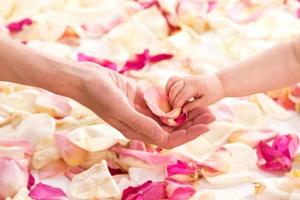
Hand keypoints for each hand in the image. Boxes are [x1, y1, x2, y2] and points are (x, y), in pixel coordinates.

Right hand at [80, 63, 214, 148]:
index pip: (168, 139)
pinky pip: (161, 103)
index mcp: (136, 131)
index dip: (188, 135)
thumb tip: (164, 138)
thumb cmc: (99, 94)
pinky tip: (187, 97)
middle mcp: (141, 123)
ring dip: (186, 112)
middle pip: (172, 128)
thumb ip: (141, 123)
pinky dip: (174, 101)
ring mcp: (141, 111)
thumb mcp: (120, 109)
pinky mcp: (141, 98)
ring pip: (169, 116)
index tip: (205, 126)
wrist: (87, 79)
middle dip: (192, 123)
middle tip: (211, 114)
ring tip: (204, 106)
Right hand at [166, 74, 224, 112]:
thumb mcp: (205, 102)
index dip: (177, 106)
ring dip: (169, 94)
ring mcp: (185, 77)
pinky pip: (172, 80)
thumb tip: (182, 110)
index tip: (176, 114)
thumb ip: (193, 105)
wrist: (218, 83)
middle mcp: (188, 80)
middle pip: (174, 90)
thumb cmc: (213, 93)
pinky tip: (170, 95)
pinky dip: (169, 87)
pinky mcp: (183, 77)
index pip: (181, 96)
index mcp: (194, 86)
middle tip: (173, 110)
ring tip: (172, 103)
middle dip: (172, 101)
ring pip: (171, 84)